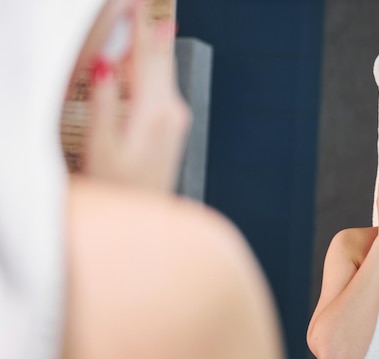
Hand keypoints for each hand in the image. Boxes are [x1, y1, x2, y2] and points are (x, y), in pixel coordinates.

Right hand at [84, 1, 189, 192]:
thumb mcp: (102, 148)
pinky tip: (139, 58)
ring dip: (149, 44)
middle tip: (143, 3)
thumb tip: (104, 66)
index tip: (137, 2)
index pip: (147, 56)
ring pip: (162, 69)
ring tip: (141, 20)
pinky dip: (150, 65)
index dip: (140, 24)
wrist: (147, 217)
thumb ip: (103, 104)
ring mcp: (176, 117)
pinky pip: (161, 83)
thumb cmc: (121, 189)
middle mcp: (172, 111)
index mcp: (155, 113)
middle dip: (150, 26)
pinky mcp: (174, 123)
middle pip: (160, 58)